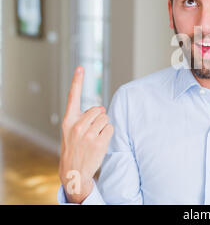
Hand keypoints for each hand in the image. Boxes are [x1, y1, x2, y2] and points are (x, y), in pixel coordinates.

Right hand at [58, 66, 113, 203]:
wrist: (73, 171)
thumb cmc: (74, 148)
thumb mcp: (71, 132)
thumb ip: (82, 118)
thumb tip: (102, 109)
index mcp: (68, 121)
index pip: (73, 97)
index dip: (77, 81)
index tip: (80, 67)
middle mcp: (77, 125)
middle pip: (99, 109)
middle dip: (100, 117)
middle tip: (92, 130)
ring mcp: (88, 134)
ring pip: (106, 119)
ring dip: (104, 126)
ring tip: (95, 138)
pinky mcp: (99, 142)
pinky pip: (111, 128)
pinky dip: (109, 133)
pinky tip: (100, 142)